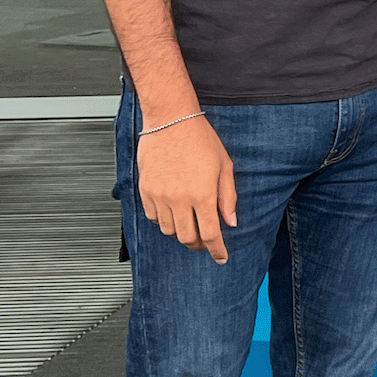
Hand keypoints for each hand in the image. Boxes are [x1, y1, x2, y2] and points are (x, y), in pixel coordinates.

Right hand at [137, 115, 236, 263]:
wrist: (170, 119)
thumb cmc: (199, 138)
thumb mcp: (224, 166)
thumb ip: (228, 196)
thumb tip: (231, 221)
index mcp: (203, 194)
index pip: (211, 234)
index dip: (217, 250)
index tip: (221, 257)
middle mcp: (180, 199)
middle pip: (188, 238)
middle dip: (199, 244)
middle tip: (205, 240)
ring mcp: (160, 196)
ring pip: (169, 230)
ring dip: (181, 231)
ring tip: (190, 221)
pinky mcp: (146, 190)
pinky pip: (153, 217)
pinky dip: (164, 220)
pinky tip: (173, 210)